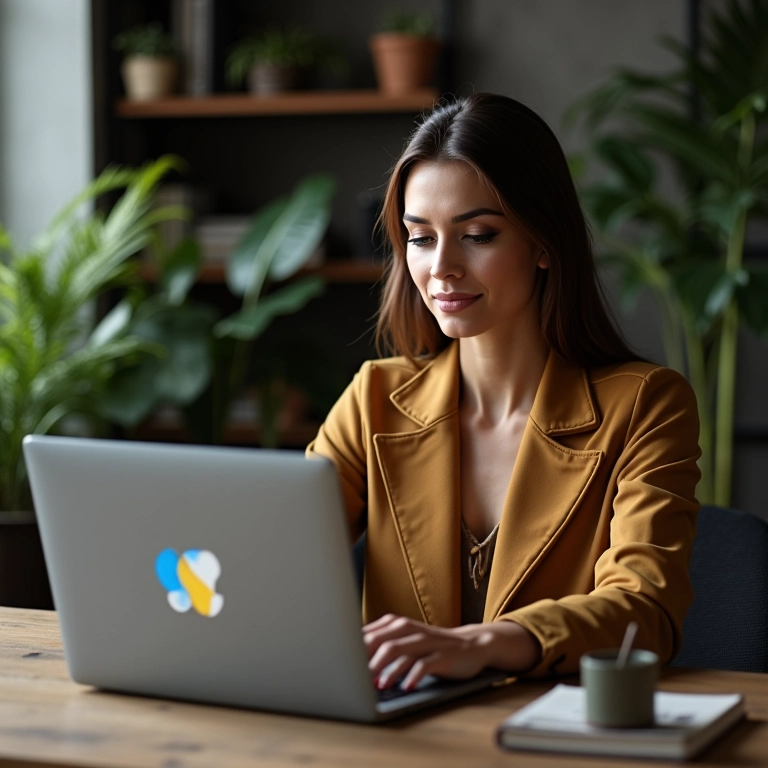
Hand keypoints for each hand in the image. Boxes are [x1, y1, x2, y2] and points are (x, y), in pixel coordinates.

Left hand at [363, 614, 540, 690]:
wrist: (471, 644)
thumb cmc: (430, 646)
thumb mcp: (404, 642)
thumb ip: (381, 646)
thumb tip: (349, 661)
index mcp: (396, 625)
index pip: (368, 635)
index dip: (354, 652)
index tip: (342, 669)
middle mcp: (409, 629)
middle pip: (381, 642)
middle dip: (366, 662)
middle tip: (354, 680)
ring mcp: (426, 641)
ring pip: (400, 651)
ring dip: (386, 670)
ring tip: (378, 686)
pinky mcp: (442, 654)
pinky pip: (424, 664)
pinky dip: (413, 676)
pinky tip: (406, 687)